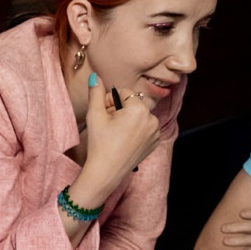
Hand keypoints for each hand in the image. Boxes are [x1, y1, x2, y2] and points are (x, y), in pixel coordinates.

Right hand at [81, 73, 161, 189]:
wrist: (106, 172)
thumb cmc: (99, 144)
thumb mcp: (95, 115)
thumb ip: (96, 93)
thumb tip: (95, 76)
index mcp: (139, 110)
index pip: (124, 93)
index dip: (110, 102)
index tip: (104, 115)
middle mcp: (152, 119)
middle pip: (132, 104)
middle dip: (119, 111)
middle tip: (108, 126)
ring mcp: (156, 132)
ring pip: (139, 116)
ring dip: (127, 120)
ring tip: (115, 134)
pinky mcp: (155, 142)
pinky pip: (145, 128)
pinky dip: (135, 130)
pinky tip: (124, 141)